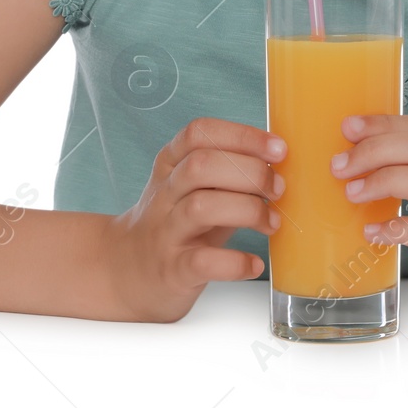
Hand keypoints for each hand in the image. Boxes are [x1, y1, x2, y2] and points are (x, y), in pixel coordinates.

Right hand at [106, 117, 284, 322]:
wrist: (127, 273)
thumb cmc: (176, 224)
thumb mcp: (193, 188)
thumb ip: (227, 171)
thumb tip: (280, 161)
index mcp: (170, 165)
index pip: (199, 134)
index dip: (242, 136)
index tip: (278, 148)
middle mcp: (164, 194)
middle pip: (201, 166)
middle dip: (250, 172)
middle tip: (278, 189)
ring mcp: (165, 232)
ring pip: (200, 207)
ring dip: (248, 210)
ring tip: (272, 222)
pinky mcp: (171, 270)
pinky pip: (202, 262)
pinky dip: (234, 262)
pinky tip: (254, 263)